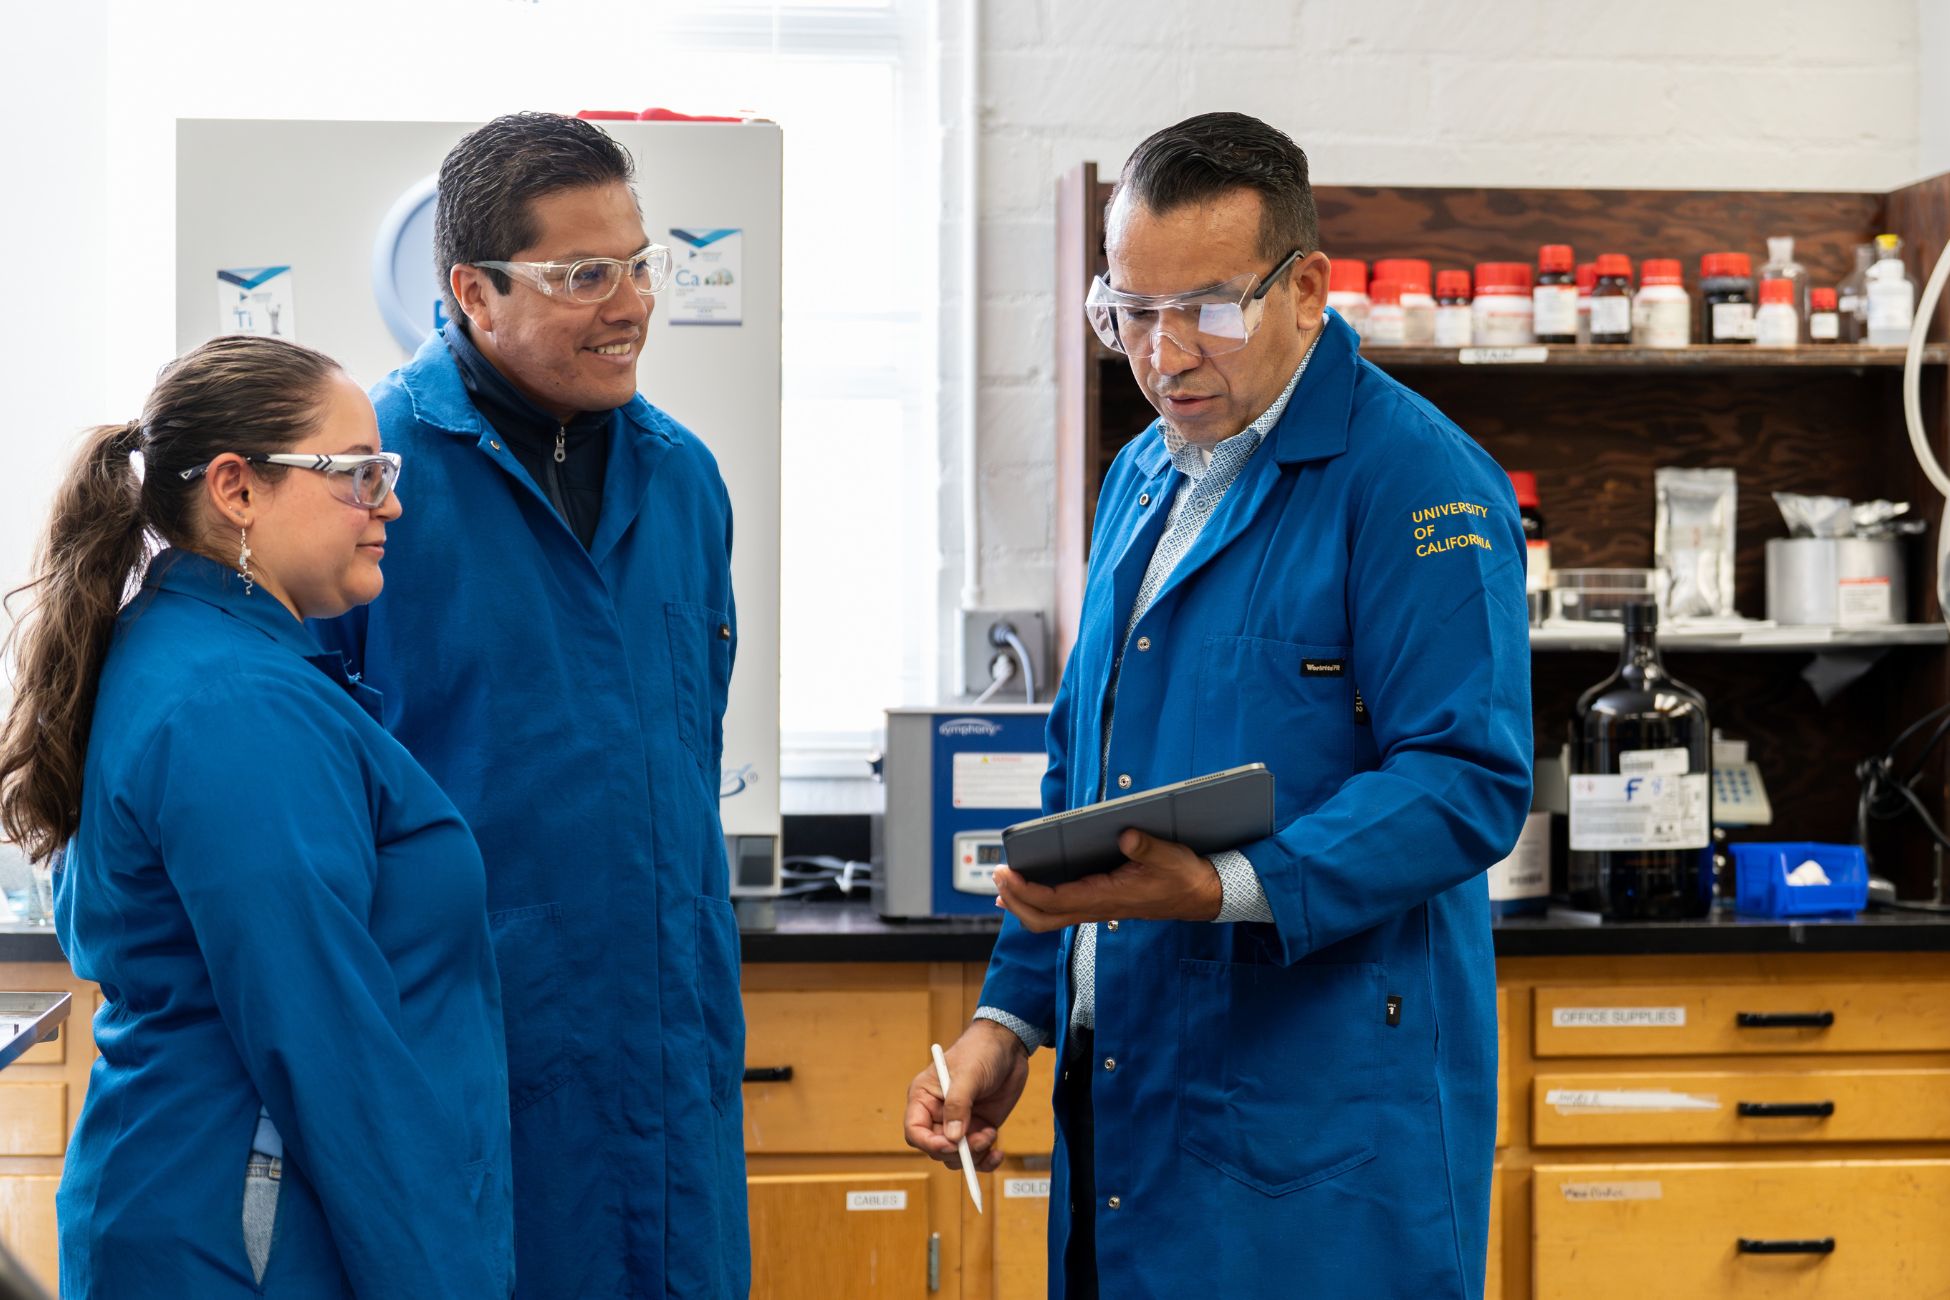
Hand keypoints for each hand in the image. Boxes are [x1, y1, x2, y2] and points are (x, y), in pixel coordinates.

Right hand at [903, 1019, 1030, 1172]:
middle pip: (937, 1149)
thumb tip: (952, 1138)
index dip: (929, 1144)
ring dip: (974, 1155)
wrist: (1008, 1046)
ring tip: (990, 1134)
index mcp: (924, 1098)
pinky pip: (977, 1155)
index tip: (951, 1145)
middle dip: (957, 1151)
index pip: (915, 1131)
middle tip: (979, 1140)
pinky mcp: (978, 1129)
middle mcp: (939, 1114)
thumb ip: (958, 1105)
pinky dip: (986, 1161)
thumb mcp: (968, 1075)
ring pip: (957, 1157)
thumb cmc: (981, 1050)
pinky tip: (998, 1153)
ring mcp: (959, 1124)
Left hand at [991, 828, 1222, 932]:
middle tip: (997, 876)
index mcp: (1106, 897)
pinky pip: (1061, 909)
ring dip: (1022, 903)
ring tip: (1004, 884)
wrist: (1201, 896)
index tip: (1006, 872)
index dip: (1024, 890)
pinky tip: (1030, 887)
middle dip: (1015, 900)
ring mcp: (1096, 908)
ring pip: (1049, 917)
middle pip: (1041, 918)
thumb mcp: (1169, 856)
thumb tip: (1124, 834)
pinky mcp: (1100, 902)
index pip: (1053, 901)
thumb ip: (1146, 846)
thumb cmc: (1183, 877)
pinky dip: (1038, 900)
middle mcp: (1096, 907)